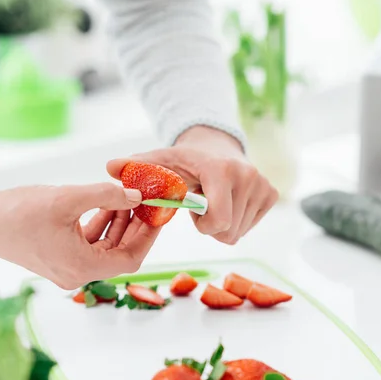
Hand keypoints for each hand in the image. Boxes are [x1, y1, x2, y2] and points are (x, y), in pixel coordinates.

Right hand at [0, 183, 160, 288]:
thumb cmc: (17, 213)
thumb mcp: (67, 199)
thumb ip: (106, 195)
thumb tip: (137, 195)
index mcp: (82, 267)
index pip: (130, 258)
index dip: (149, 235)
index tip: (159, 214)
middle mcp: (77, 273)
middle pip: (120, 252)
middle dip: (135, 226)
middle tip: (148, 202)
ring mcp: (67, 266)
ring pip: (105, 246)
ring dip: (118, 222)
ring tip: (127, 196)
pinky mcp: (59, 256)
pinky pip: (89, 243)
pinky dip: (100, 224)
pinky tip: (105, 203)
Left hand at [107, 126, 277, 244]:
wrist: (217, 147)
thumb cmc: (184, 162)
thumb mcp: (160, 162)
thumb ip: (137, 167)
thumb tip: (109, 167)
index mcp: (220, 170)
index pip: (219, 220)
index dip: (204, 225)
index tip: (196, 212)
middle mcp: (248, 176)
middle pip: (229, 232)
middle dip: (211, 226)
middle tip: (204, 206)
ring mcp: (263, 185)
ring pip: (240, 232)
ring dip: (223, 224)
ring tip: (215, 202)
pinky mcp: (271, 194)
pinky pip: (252, 225)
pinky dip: (238, 220)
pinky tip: (228, 202)